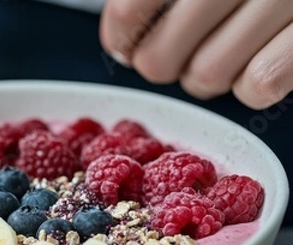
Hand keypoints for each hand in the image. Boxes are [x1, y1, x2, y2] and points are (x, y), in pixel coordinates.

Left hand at [100, 0, 292, 109]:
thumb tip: (120, 36)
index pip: (132, 6)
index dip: (120, 35)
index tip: (123, 45)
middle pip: (160, 57)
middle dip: (161, 64)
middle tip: (173, 53)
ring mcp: (284, 1)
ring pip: (206, 76)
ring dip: (206, 76)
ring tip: (221, 52)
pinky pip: (259, 85)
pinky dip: (252, 84)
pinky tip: (260, 60)